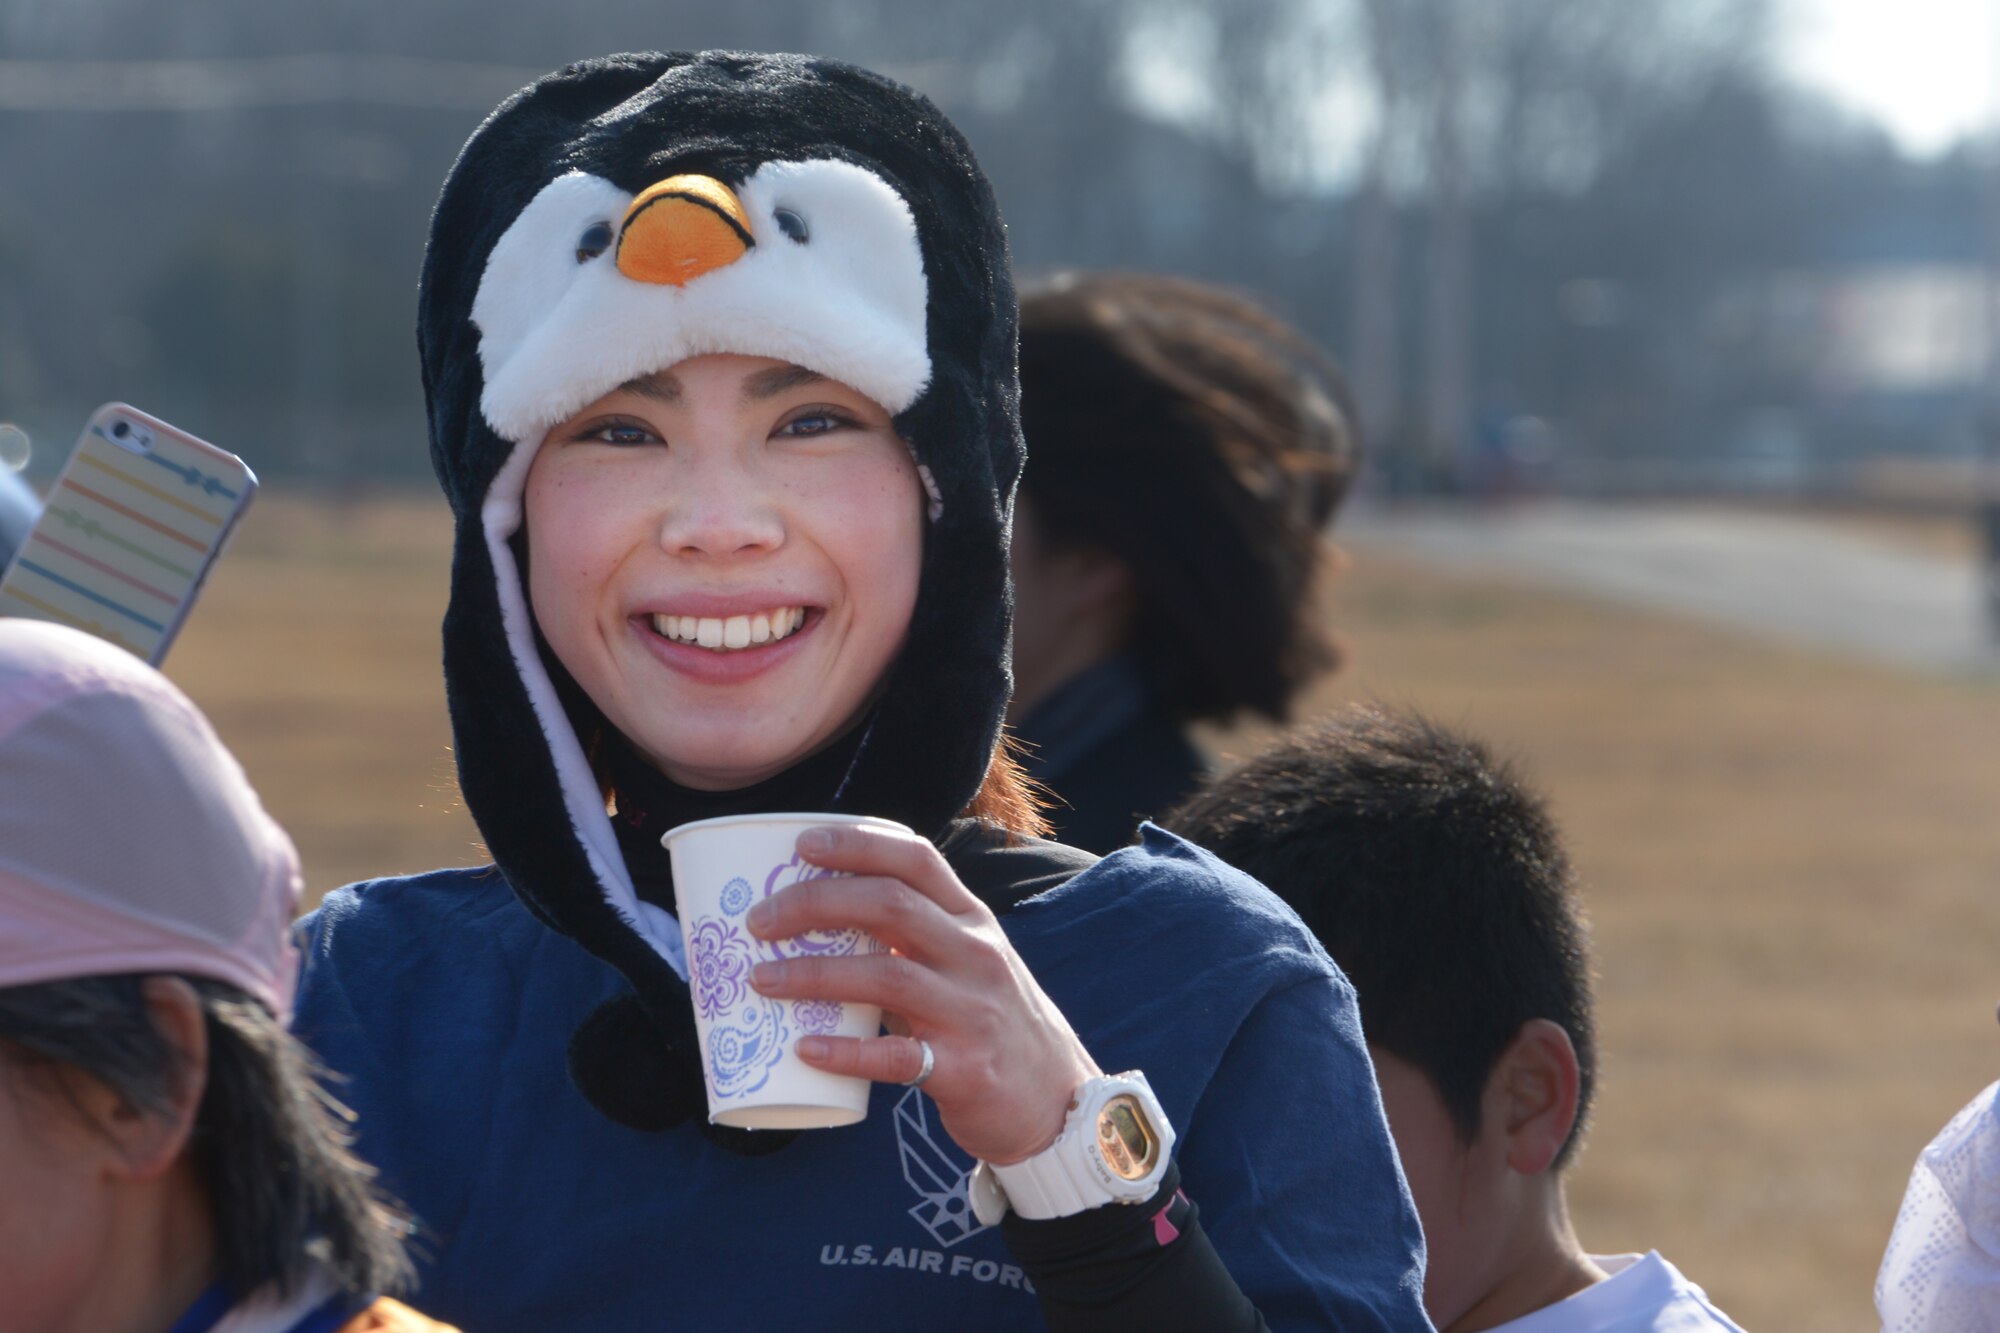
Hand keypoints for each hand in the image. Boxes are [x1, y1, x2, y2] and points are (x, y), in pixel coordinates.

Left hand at [745, 822, 1099, 1163]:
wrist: (1057, 1104)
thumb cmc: (993, 1026)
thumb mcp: (969, 965)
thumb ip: (913, 941)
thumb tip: (818, 927)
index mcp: (972, 921)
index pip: (916, 859)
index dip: (858, 844)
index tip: (802, 845)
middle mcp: (975, 954)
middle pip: (890, 905)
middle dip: (814, 903)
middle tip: (759, 921)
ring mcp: (971, 1011)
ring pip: (886, 974)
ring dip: (813, 973)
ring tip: (761, 979)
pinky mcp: (963, 1069)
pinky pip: (895, 1057)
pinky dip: (844, 1051)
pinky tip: (804, 1048)